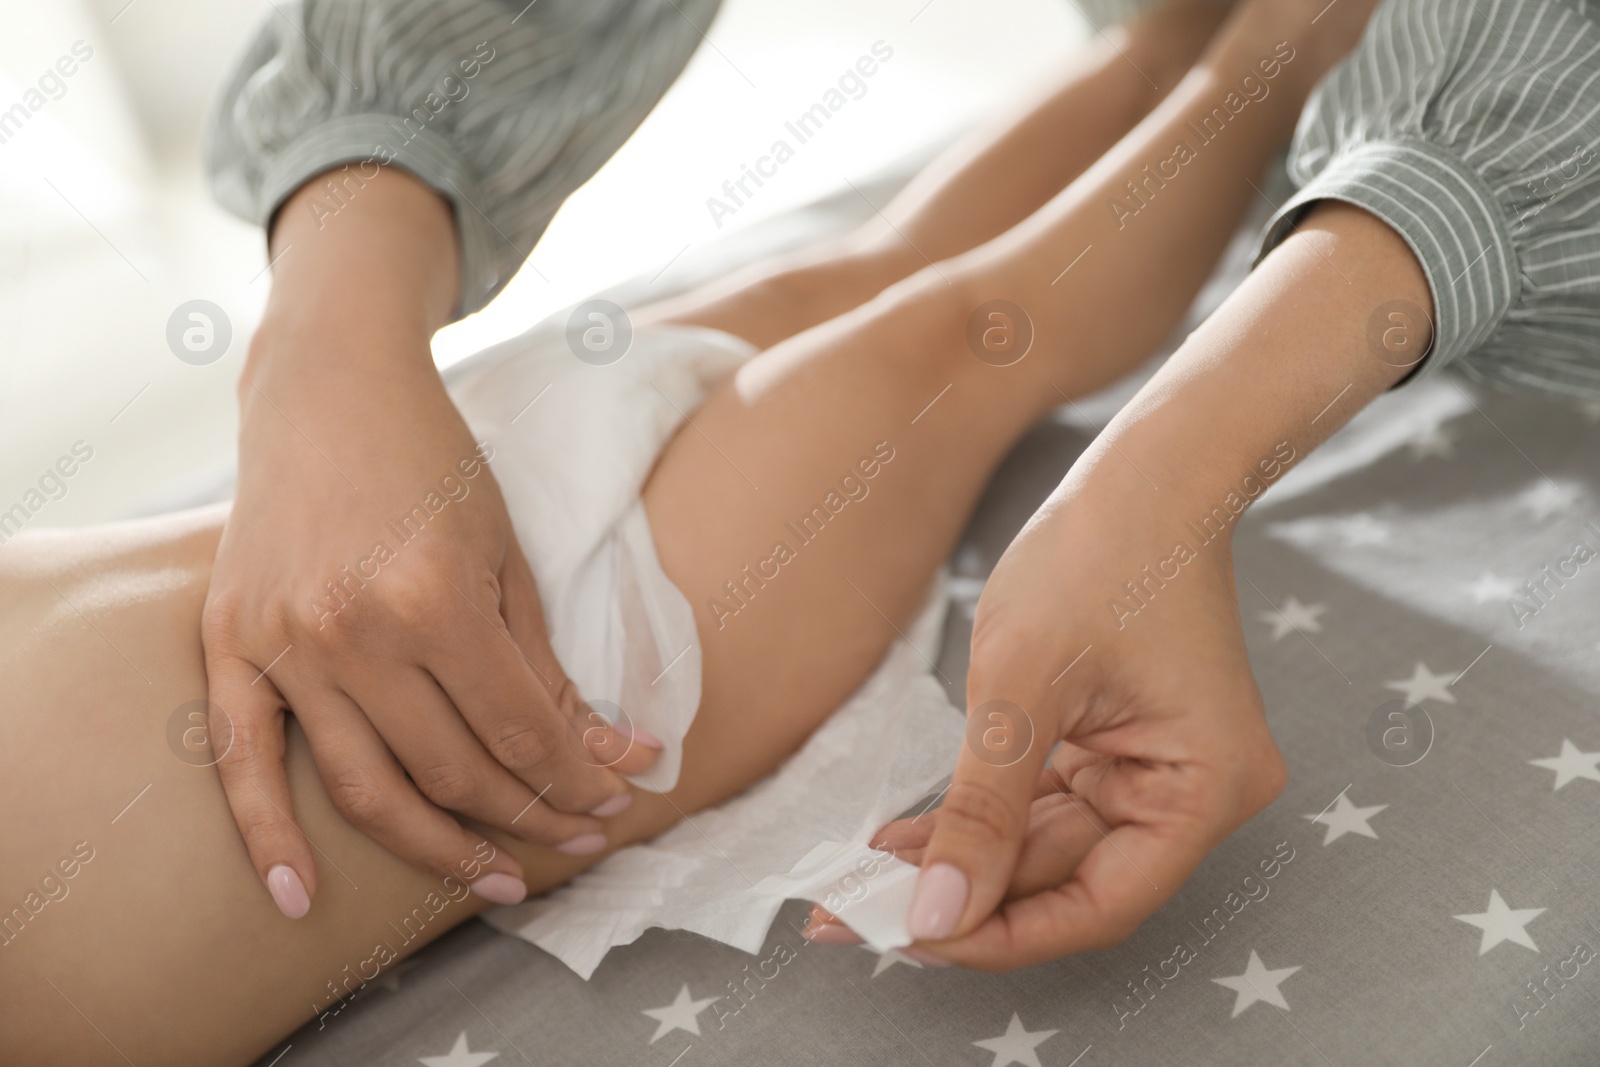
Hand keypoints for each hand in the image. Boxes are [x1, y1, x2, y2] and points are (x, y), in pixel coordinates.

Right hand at [202, 169, 655, 918]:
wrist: (327, 390)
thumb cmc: (435, 464)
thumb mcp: (508, 555)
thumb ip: (546, 667)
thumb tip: (609, 756)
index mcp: (435, 599)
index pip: (519, 730)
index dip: (577, 777)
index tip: (618, 798)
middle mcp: (352, 632)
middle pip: (453, 769)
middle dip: (531, 815)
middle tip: (581, 837)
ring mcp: (282, 642)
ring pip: (365, 788)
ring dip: (438, 848)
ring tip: (499, 880)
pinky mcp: (230, 642)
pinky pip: (242, 761)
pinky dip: (266, 836)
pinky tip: (299, 900)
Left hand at [888, 466, 1284, 968]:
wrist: (1139, 470)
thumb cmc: (1098, 554)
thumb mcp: (1021, 687)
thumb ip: (982, 810)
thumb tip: (936, 915)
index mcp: (1204, 790)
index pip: (1100, 905)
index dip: (1001, 933)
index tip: (909, 936)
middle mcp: (1192, 795)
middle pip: (1068, 881)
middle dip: (963, 896)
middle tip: (857, 912)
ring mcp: (1153, 771)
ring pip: (1045, 848)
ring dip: (960, 860)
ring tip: (862, 876)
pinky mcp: (1115, 747)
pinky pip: (1042, 805)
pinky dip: (979, 818)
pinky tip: (906, 835)